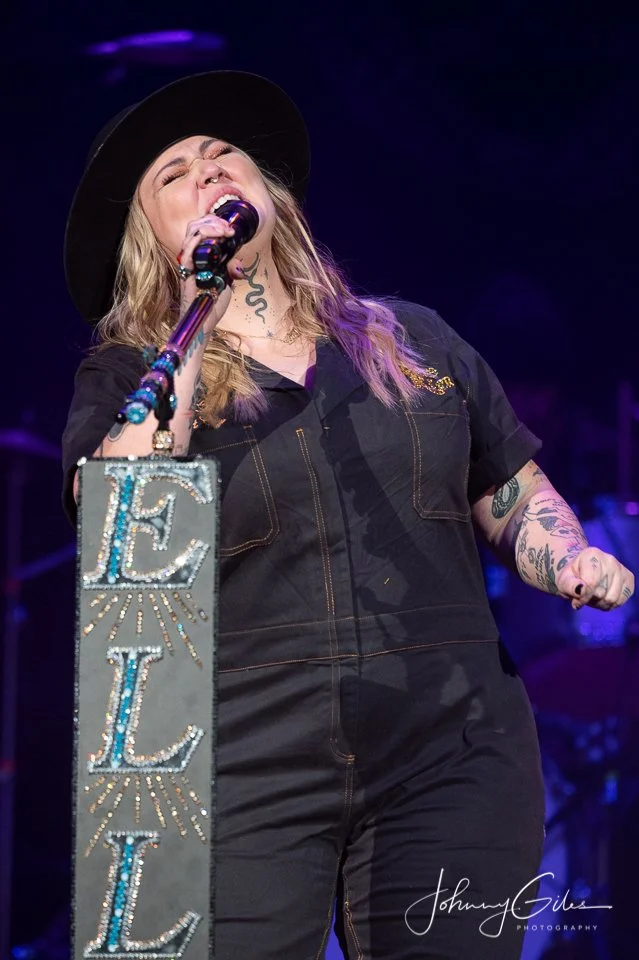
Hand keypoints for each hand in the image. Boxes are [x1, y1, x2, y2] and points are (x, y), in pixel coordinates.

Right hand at [177, 212, 244, 333]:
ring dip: (210, 227)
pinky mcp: (186, 272)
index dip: (216, 224)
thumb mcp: (226, 282)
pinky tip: (214, 237)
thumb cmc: (212, 304)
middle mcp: (191, 256)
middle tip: (229, 229)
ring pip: (192, 233)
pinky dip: (199, 239)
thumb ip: (229, 269)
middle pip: (195, 226)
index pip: (201, 230)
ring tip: (225, 231)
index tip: (232, 230)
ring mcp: (188, 263)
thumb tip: (238, 261)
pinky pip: (188, 250)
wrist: (205, 322)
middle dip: (213, 221)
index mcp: (199, 256)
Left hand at [556, 547, 634, 610]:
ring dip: (600, 603)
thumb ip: (569, 585)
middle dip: (590, 600)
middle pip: (602, 592)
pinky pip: (621, 601)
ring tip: (593, 596)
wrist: (581, 573)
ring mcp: (621, 568)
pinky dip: (610, 605)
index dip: (582, 597)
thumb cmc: (571, 577)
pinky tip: (602, 597)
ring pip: (612, 599)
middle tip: (584, 595)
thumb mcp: (563, 581)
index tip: (576, 600)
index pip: (591, 583)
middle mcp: (609, 559)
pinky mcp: (629, 579)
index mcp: (592, 554)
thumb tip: (581, 590)